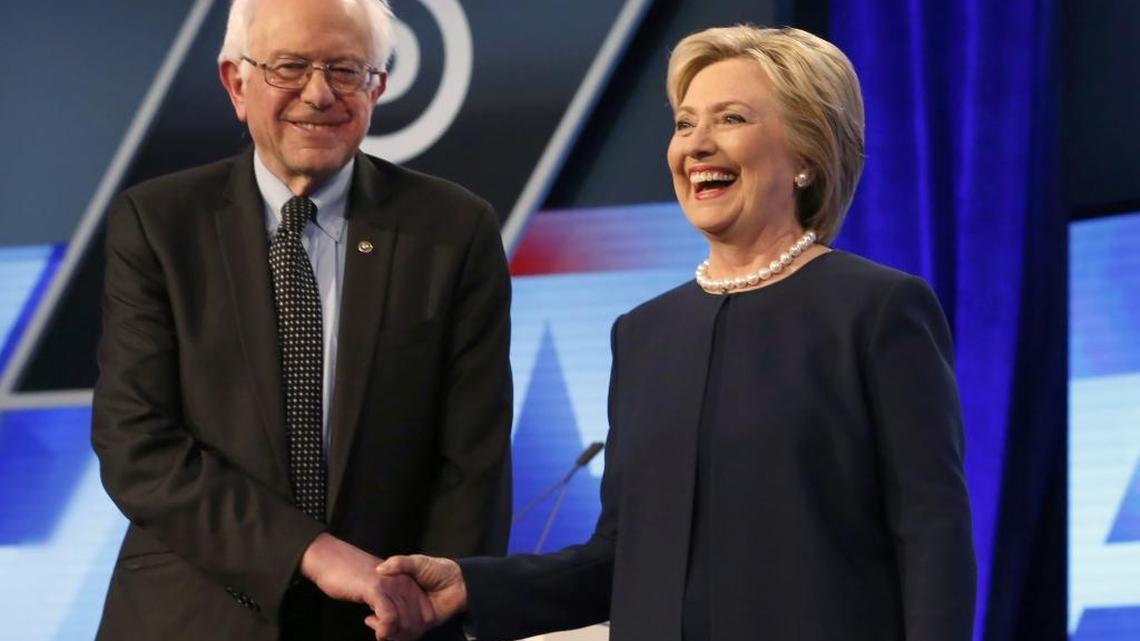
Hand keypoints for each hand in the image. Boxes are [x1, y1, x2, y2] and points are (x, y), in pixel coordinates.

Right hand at [299, 534, 430, 638]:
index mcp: (406, 583)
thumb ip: (392, 602)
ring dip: (394, 633)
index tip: (395, 632)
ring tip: (380, 631)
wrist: (330, 556)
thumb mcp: (378, 588)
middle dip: (403, 634)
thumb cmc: (350, 575)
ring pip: (405, 621)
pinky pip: (389, 616)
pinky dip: (385, 628)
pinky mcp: (376, 588)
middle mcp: (403, 583)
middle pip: (415, 621)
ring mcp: (391, 585)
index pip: (422, 616)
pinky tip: (376, 628)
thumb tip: (396, 624)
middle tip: (385, 633)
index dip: (412, 630)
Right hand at [372, 555, 467, 638]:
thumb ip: (400, 563)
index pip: (383, 600)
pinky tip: (394, 631)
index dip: (374, 605)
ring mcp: (415, 614)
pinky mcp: (424, 624)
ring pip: (396, 626)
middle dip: (378, 621)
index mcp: (401, 589)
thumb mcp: (418, 562)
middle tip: (372, 619)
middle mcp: (406, 603)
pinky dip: (401, 635)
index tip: (369, 607)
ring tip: (381, 628)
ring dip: (387, 629)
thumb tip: (380, 569)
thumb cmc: (439, 569)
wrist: (461, 582)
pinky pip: (410, 633)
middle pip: (387, 616)